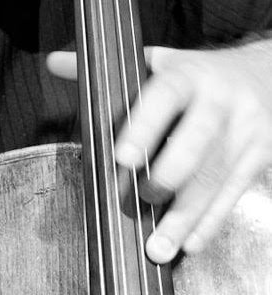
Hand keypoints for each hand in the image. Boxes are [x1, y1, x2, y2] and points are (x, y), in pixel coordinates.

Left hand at [47, 43, 271, 263]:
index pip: (166, 95)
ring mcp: (245, 130)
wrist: (265, 73)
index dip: (145, 125)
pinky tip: (191, 241)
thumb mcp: (159, 60)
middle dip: (171, 175)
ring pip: (217, 175)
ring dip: (188, 214)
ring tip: (160, 244)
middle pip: (199, 140)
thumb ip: (109, 66)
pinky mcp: (259, 155)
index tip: (124, 157)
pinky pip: (235, 191)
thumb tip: (53, 62)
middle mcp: (220, 101)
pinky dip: (212, 220)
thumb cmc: (199, 73)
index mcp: (189, 74)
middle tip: (143, 198)